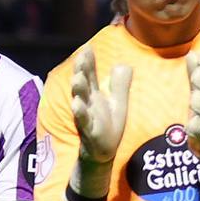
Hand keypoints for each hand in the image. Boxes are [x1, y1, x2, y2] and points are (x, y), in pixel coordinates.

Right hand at [69, 44, 133, 168]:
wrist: (102, 152)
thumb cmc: (108, 127)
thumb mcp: (118, 103)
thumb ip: (120, 84)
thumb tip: (123, 64)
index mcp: (94, 95)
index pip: (90, 75)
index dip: (88, 62)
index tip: (86, 48)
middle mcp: (87, 103)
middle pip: (84, 84)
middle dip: (82, 71)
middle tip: (82, 56)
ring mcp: (87, 117)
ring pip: (81, 101)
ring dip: (78, 90)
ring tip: (77, 78)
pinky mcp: (90, 131)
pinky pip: (83, 121)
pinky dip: (80, 113)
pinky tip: (77, 104)